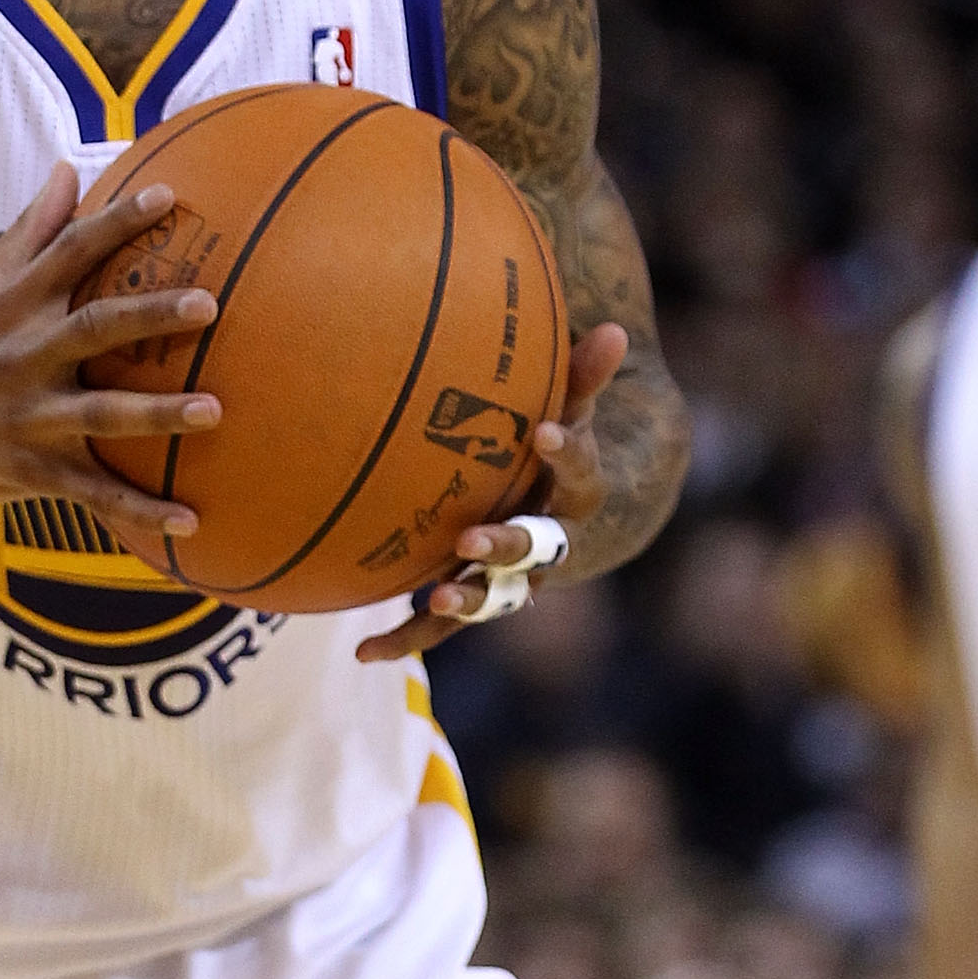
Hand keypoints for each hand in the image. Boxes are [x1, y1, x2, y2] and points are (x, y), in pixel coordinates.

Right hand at [0, 165, 221, 561]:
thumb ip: (31, 231)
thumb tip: (69, 169)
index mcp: (15, 303)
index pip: (71, 252)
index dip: (118, 223)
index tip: (170, 198)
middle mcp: (24, 355)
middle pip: (95, 327)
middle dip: (152, 314)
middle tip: (210, 303)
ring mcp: (29, 416)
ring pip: (103, 413)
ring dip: (159, 413)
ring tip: (215, 410)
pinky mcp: (33, 469)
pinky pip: (93, 493)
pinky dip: (140, 511)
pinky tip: (191, 522)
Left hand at [358, 321, 627, 662]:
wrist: (569, 519)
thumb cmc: (558, 448)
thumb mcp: (573, 408)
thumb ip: (583, 376)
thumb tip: (614, 326)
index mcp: (575, 492)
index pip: (578, 469)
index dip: (566, 452)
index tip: (543, 432)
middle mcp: (550, 544)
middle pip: (535, 549)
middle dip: (506, 543)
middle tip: (472, 537)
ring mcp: (513, 578)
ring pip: (494, 598)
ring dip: (465, 599)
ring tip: (435, 596)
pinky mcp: (477, 597)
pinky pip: (444, 624)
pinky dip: (408, 636)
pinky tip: (363, 652)